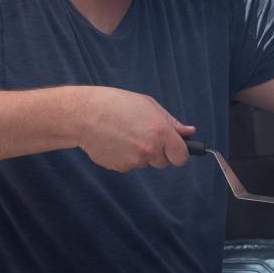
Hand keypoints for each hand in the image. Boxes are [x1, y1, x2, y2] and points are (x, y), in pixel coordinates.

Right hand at [74, 87, 193, 171]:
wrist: (84, 115)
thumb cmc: (117, 104)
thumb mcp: (148, 105)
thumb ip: (171, 123)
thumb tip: (189, 133)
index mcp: (161, 132)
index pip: (182, 157)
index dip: (179, 153)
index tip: (175, 149)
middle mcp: (150, 149)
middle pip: (164, 162)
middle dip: (158, 152)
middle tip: (142, 134)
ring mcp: (134, 161)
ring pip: (145, 163)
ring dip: (140, 153)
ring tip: (125, 134)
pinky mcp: (120, 167)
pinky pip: (129, 165)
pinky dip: (125, 157)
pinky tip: (115, 141)